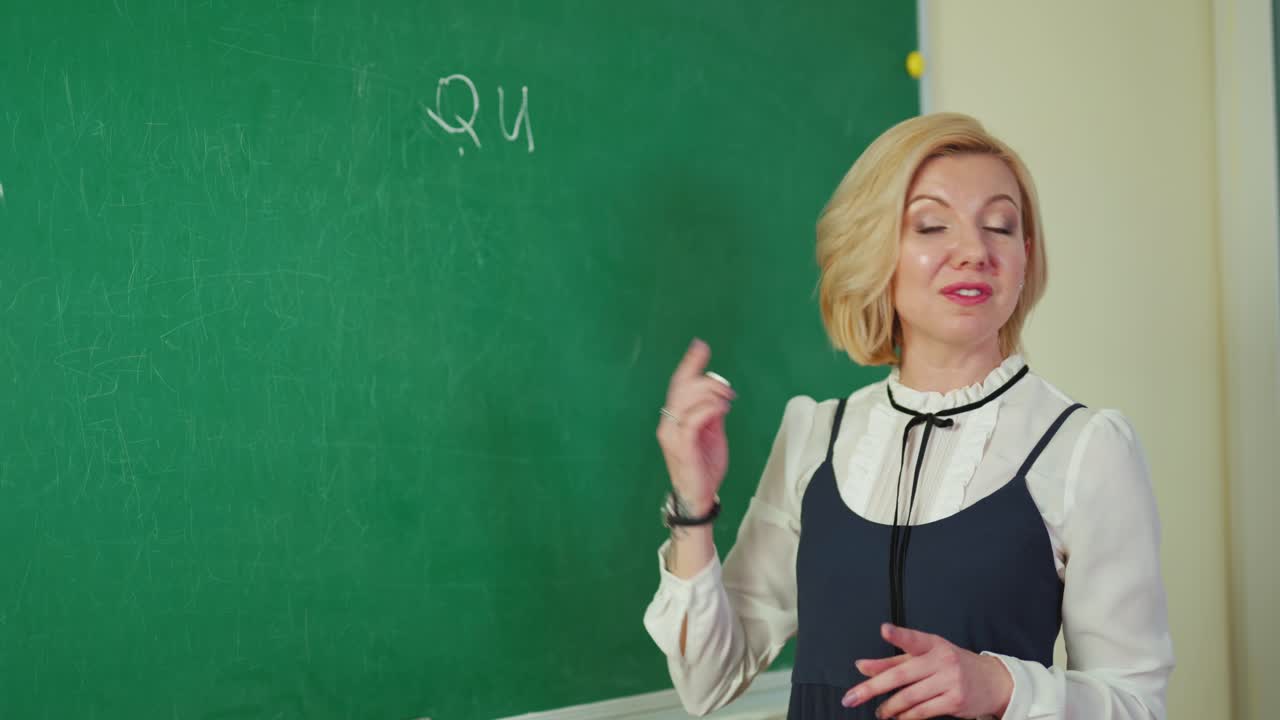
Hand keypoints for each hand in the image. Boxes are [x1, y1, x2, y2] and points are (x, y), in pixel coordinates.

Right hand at [655, 338, 735, 511]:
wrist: (699, 496)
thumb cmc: (704, 466)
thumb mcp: (713, 434)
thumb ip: (713, 414)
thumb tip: (720, 396)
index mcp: (675, 417)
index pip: (679, 384)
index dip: (690, 364)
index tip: (700, 346)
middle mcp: (668, 422)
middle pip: (682, 387)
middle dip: (707, 380)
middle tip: (727, 390)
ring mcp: (672, 434)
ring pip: (687, 399)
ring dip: (710, 394)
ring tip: (727, 400)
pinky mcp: (681, 446)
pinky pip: (693, 420)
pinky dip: (709, 409)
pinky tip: (722, 410)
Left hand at [842, 623, 1012, 718]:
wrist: (992, 681)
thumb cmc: (952, 665)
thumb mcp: (924, 656)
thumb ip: (891, 661)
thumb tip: (862, 666)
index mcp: (932, 644)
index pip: (913, 639)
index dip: (898, 634)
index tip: (884, 630)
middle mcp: (942, 660)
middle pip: (902, 674)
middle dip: (873, 687)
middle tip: (852, 697)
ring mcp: (950, 681)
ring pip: (910, 696)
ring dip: (889, 707)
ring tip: (878, 711)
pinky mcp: (955, 701)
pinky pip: (924, 711)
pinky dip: (906, 716)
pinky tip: (897, 717)